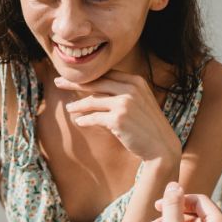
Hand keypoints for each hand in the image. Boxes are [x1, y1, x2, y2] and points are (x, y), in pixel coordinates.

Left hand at [55, 71, 181, 161]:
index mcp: (136, 81)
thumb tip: (96, 89)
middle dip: (74, 82)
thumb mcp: (139, 101)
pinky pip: (94, 118)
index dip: (88, 76)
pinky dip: (85, 120)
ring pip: (92, 101)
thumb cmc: (147, 125)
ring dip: (78, 105)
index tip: (72, 76)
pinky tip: (79, 122)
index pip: (106, 75)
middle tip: (58, 82)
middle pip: (95, 83)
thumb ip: (122, 92)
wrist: (162, 146)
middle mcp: (130, 89)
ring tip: (69, 108)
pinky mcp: (118, 119)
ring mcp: (124, 103)